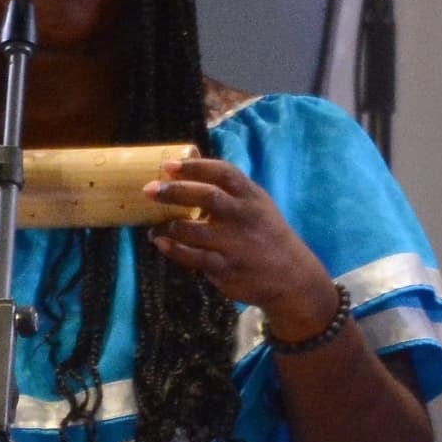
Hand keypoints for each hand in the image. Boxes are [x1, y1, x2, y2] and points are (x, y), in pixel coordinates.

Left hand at [143, 156, 336, 334]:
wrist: (291, 277)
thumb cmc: (266, 234)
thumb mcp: (257, 205)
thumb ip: (228, 189)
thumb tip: (187, 164)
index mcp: (251, 197)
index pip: (223, 173)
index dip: (194, 167)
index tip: (168, 165)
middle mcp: (244, 217)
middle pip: (208, 197)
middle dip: (176, 191)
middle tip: (150, 191)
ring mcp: (236, 244)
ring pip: (195, 230)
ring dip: (169, 226)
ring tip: (154, 225)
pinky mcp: (227, 268)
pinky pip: (194, 257)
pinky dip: (174, 249)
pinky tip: (161, 242)